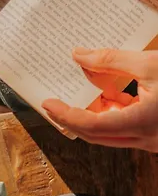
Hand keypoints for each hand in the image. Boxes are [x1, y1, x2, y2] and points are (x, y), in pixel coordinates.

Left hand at [42, 48, 157, 151]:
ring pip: (108, 132)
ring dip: (90, 113)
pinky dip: (110, 111)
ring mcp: (149, 139)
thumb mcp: (151, 63)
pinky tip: (104, 94)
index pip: (92, 125)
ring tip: (75, 95)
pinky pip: (123, 127)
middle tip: (52, 104)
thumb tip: (79, 56)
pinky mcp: (152, 133)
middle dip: (70, 118)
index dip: (66, 115)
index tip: (48, 104)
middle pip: (95, 133)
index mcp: (142, 123)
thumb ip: (112, 60)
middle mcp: (145, 138)